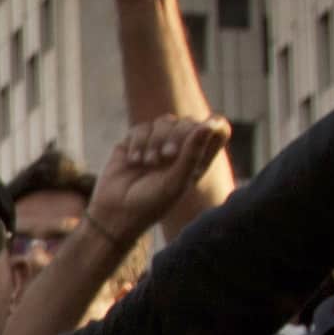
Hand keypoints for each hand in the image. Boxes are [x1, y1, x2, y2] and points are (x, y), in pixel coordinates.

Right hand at [85, 112, 235, 245]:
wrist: (115, 213)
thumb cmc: (151, 204)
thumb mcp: (176, 182)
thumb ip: (192, 154)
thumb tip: (208, 124)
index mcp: (198, 159)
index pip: (218, 130)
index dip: (213, 124)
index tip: (203, 129)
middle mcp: (180, 149)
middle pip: (188, 122)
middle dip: (175, 135)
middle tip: (167, 156)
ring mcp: (157, 143)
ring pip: (164, 121)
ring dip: (154, 141)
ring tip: (147, 163)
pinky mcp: (135, 142)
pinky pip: (141, 128)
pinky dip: (137, 143)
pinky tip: (133, 162)